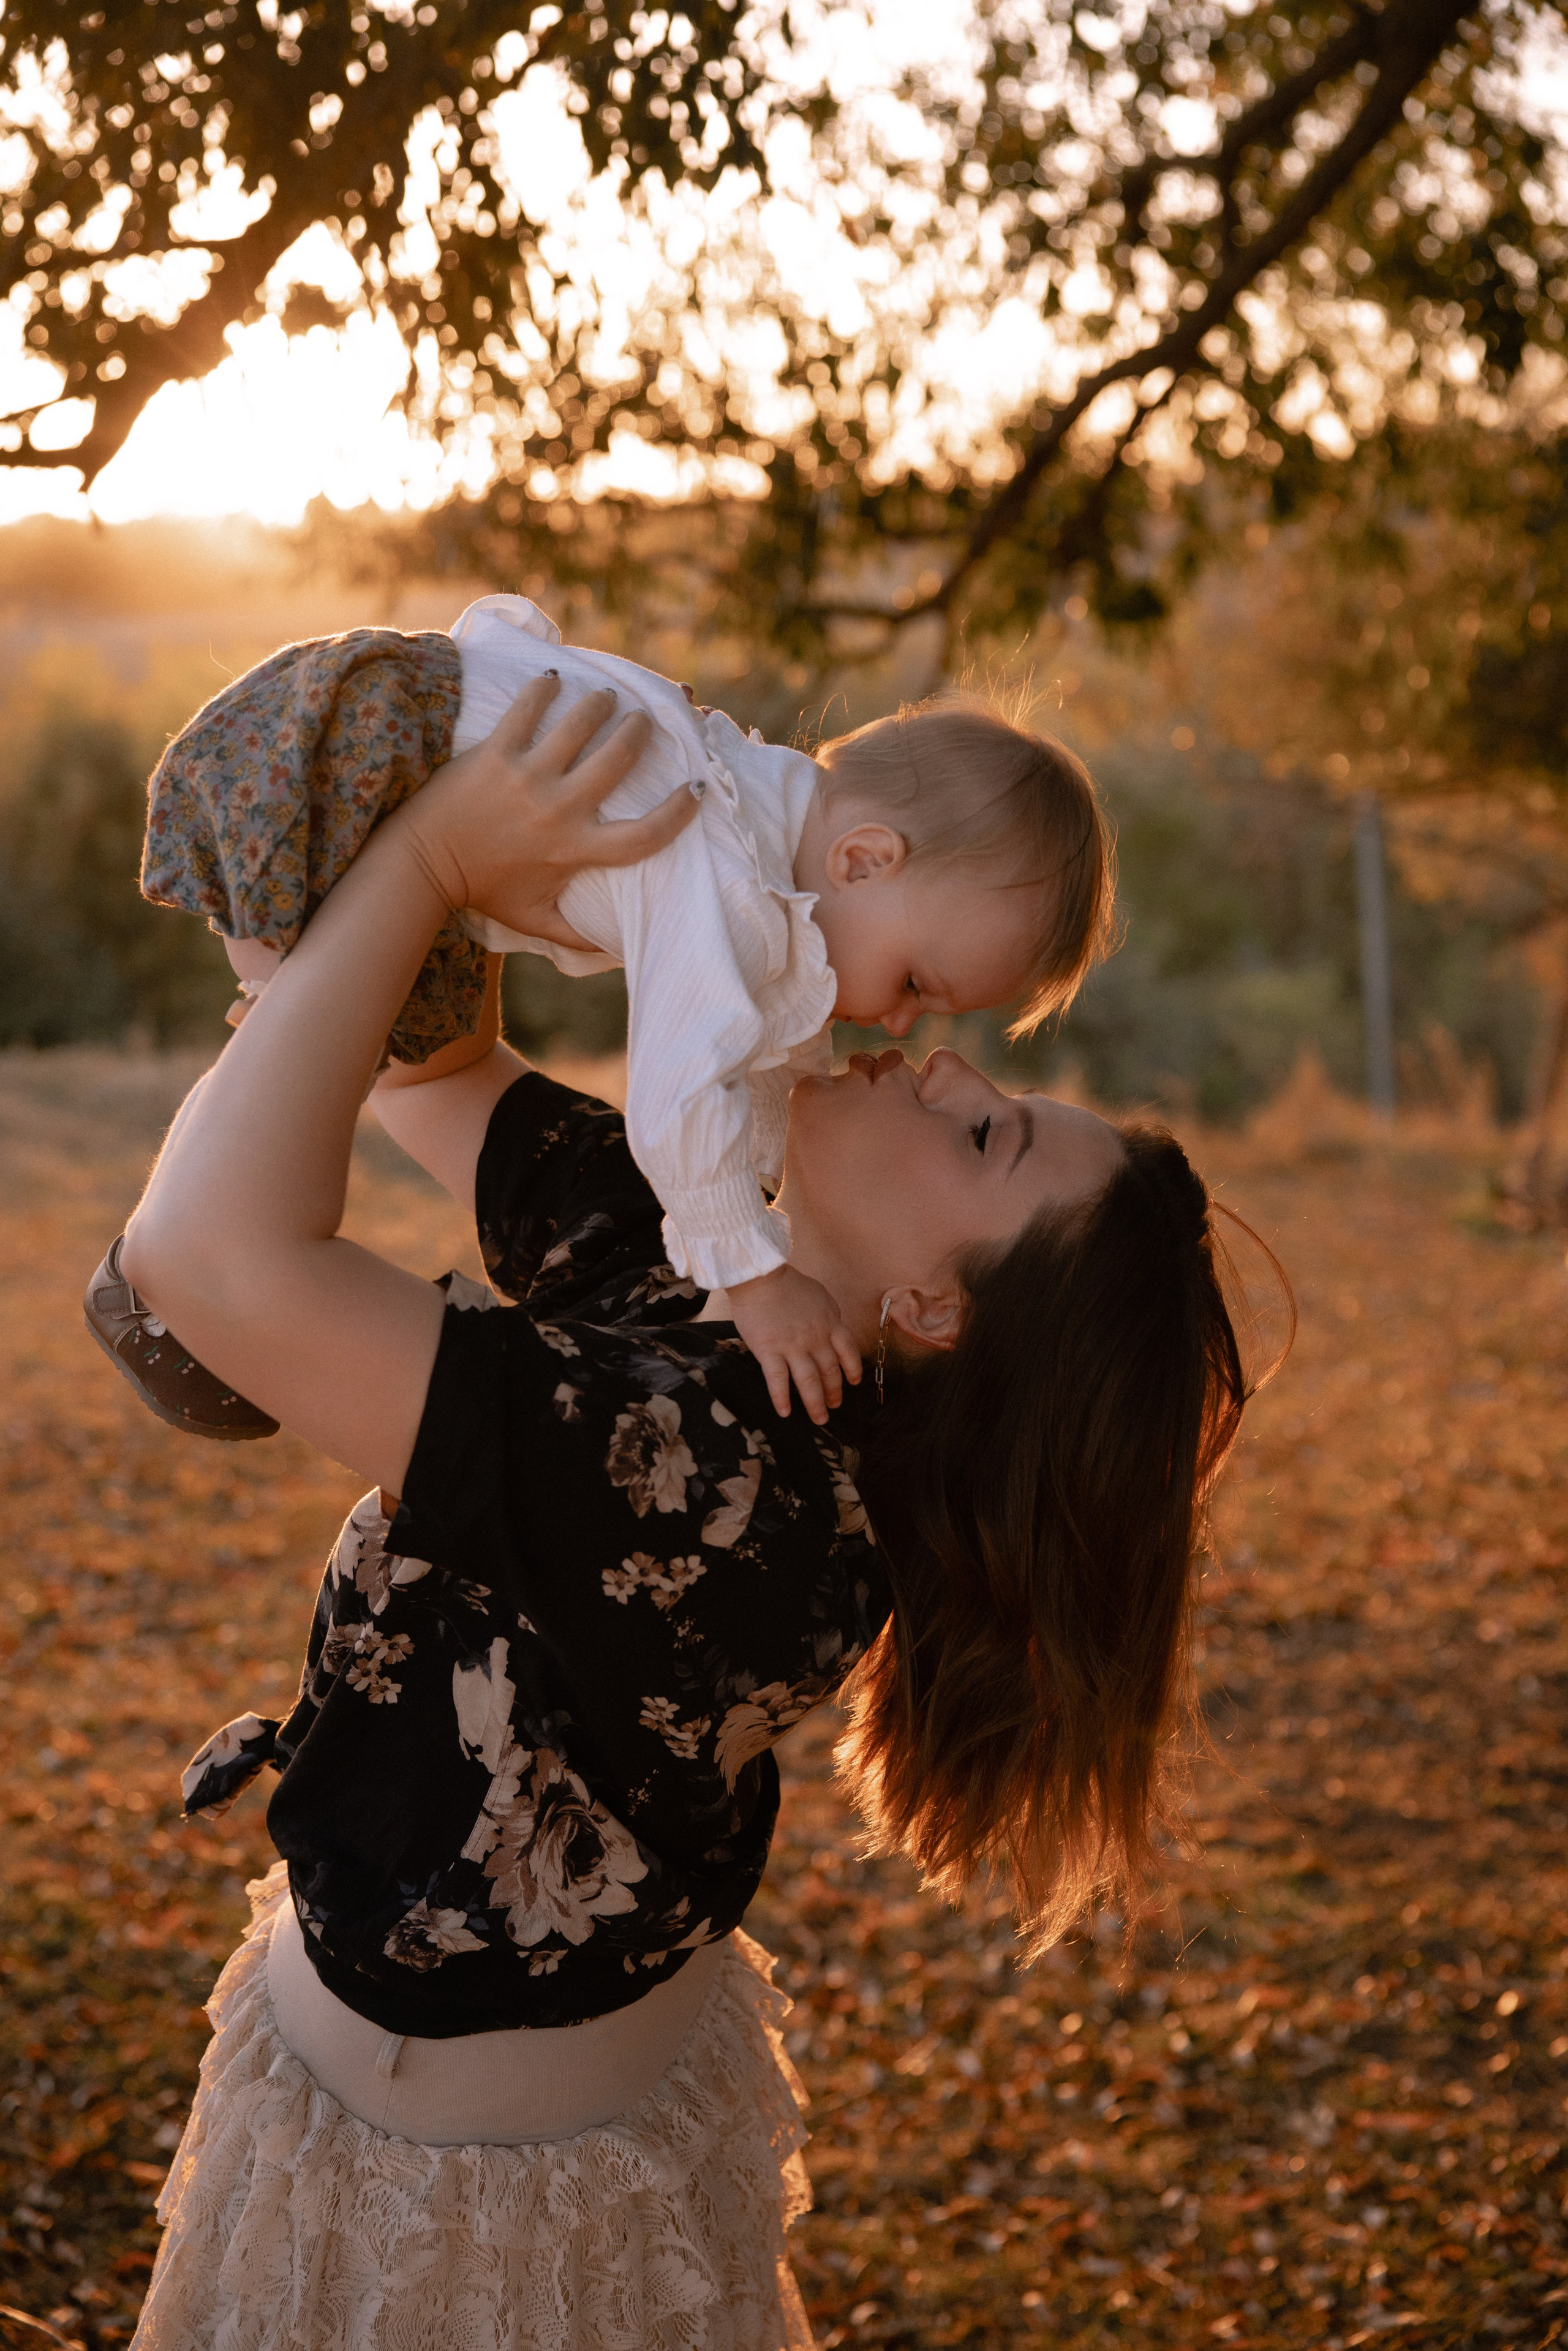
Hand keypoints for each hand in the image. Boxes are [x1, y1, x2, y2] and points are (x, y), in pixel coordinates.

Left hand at [391, 675, 695, 939]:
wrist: (425, 863)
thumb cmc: (483, 889)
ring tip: (606, 698)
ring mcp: (527, 778)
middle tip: (642, 720)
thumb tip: (614, 953)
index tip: (695, 789)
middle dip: (638, 732)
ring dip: (600, 705)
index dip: (678, 813)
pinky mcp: (496, 754)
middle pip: (617, 760)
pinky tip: (555, 679)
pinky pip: (527, 710)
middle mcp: (558, 811)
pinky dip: (544, 689)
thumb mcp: (533, 919)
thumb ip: (575, 936)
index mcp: (575, 851)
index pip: (644, 835)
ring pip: (579, 725)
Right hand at [728, 1262, 860, 1424]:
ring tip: (819, 1419)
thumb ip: (829, 1315)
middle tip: (834, 1406)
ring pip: (809, 1382)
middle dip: (834, 1392)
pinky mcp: (769, 1351)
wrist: (760, 1276)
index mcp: (830, 1323)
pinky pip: (778, 1380)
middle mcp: (815, 1338)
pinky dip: (782, 1399)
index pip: (848, 1352)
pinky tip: (784, 1413)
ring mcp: (793, 1346)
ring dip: (815, 1404)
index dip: (852, 1370)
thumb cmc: (787, 1283)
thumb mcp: (819, 1295)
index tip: (853, 1383)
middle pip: (830, 1371)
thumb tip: (834, 1327)